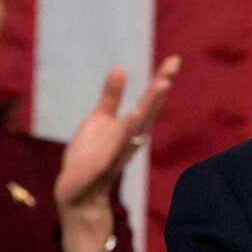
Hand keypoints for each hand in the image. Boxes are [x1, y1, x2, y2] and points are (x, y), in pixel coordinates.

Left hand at [54, 55, 180, 251]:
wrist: (76, 192)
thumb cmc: (90, 155)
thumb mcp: (99, 119)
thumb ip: (111, 96)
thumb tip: (121, 67)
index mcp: (131, 127)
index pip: (149, 100)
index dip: (161, 79)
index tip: (174, 59)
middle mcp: (130, 138)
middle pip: (149, 109)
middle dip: (160, 87)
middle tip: (173, 65)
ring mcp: (118, 150)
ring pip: (137, 125)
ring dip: (149, 105)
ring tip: (162, 84)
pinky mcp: (102, 164)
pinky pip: (117, 146)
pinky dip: (126, 131)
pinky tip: (134, 115)